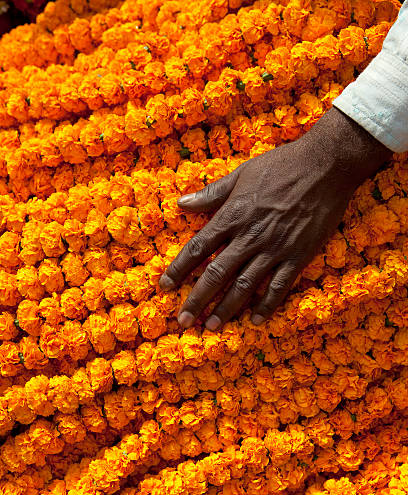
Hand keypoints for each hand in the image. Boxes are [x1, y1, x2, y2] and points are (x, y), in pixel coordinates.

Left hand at [159, 108, 391, 330]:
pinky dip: (266, 305)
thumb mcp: (241, 174)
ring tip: (211, 327)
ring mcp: (274, 249)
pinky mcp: (298, 256)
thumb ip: (211, 193)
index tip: (164, 287)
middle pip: (216, 273)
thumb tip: (181, 203)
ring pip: (244, 285)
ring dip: (225, 308)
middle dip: (197, 299)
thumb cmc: (281, 166)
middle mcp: (249, 236)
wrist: (326, 166)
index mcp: (232, 216)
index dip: (178, 270)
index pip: (197, 248)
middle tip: (183, 320)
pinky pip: (279, 286)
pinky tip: (255, 320)